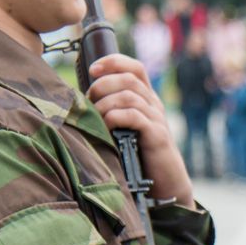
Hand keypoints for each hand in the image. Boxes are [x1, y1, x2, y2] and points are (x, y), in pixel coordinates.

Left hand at [87, 54, 194, 207]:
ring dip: (105, 103)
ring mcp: (157, 118)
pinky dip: (115, 118)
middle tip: (89, 100)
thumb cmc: (139, 155)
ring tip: (95, 118)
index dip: (114, 62)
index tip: (93, 68)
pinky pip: (134, 116)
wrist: (166, 182)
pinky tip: (106, 129)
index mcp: (146, 98)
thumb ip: (111, 112)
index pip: (134, 67)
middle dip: (103, 85)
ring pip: (130, 95)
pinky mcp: (156, 135)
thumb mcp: (125, 128)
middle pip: (129, 78)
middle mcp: (154, 104)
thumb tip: (80, 102)